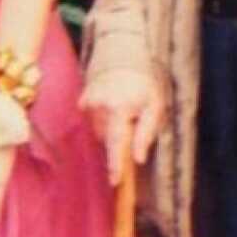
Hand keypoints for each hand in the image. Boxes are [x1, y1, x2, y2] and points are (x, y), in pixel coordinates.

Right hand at [79, 68, 163, 185]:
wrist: (123, 55)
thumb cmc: (143, 83)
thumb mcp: (154, 106)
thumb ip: (146, 133)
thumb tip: (138, 158)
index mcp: (119, 108)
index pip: (117, 142)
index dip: (116, 164)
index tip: (115, 181)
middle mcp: (99, 107)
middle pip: (109, 139)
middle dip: (121, 139)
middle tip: (133, 121)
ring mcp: (88, 104)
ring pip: (101, 132)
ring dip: (112, 130)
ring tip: (123, 110)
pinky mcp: (82, 102)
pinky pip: (94, 123)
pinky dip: (103, 122)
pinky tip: (112, 107)